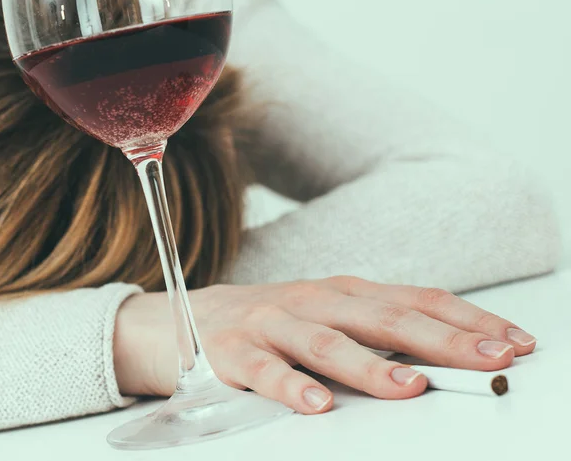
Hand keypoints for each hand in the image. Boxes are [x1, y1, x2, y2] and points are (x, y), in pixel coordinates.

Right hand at [114, 277, 535, 412]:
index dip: (466, 319)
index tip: (513, 341)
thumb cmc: (271, 321)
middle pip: (384, 318)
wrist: (184, 316)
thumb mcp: (327, 317)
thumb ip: (374, 333)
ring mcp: (273, 322)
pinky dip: (290, 385)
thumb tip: (441, 358)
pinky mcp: (233, 350)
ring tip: (411, 387)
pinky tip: (315, 405)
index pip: (415, 300)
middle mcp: (314, 301)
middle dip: (441, 340)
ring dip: (370, 366)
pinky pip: (264, 370)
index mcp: (344, 293)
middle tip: (489, 360)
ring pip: (327, 342)